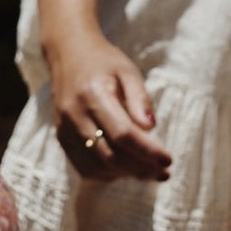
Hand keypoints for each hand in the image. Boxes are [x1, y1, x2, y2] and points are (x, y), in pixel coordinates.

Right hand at [46, 30, 171, 181]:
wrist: (68, 55)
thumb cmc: (103, 62)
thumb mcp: (128, 71)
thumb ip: (140, 98)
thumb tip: (151, 128)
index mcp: (93, 95)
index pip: (123, 134)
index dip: (147, 151)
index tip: (168, 160)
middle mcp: (75, 115)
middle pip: (110, 155)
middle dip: (140, 168)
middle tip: (164, 172)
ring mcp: (65, 129)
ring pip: (97, 166)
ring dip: (126, 174)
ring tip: (150, 173)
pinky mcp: (61, 138)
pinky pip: (84, 168)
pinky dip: (107, 174)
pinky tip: (126, 169)